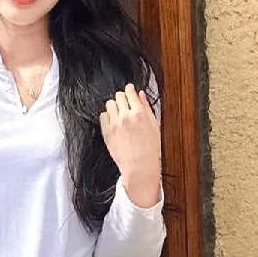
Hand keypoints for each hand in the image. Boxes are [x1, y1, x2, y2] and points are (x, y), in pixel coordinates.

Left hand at [99, 84, 160, 206]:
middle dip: (122, 98)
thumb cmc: (150, 149)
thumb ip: (147, 108)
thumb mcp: (155, 126)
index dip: (130, 90)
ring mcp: (115, 124)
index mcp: (140, 113)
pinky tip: (113, 122)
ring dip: (114, 107)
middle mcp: (126, 116)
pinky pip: (102, 116)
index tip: (129, 90)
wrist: (139, 167)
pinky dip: (107, 117)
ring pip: (109, 104)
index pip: (130, 92)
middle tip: (125, 104)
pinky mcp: (106, 132)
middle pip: (118, 96)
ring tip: (119, 114)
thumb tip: (141, 94)